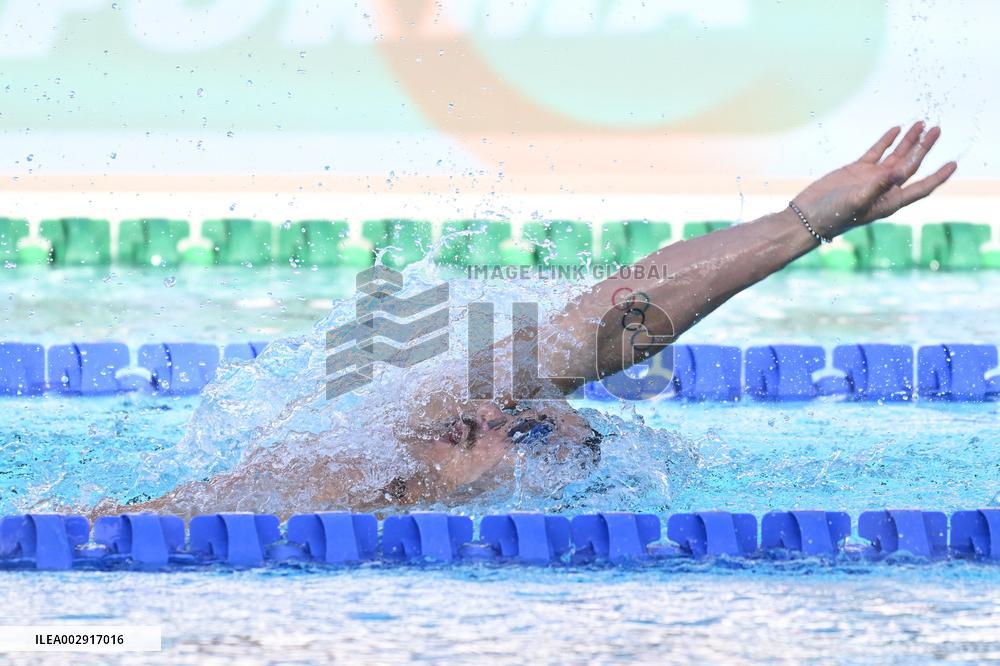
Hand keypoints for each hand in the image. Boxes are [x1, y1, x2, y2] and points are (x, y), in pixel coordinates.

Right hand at [793, 122, 956, 238]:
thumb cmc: (832, 216)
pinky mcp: (856, 171)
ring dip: (908, 141)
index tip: (952, 164)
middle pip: (911, 166)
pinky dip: (886, 141)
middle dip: (924, 148)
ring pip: (895, 156)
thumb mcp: (856, 202)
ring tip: (921, 124)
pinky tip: (895, 130)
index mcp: (889, 201)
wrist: (807, 216)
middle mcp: (884, 189)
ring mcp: (870, 179)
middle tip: (936, 130)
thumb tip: (897, 171)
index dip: (937, 176)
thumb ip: (877, 186)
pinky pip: (876, 153)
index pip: (920, 187)